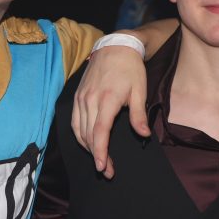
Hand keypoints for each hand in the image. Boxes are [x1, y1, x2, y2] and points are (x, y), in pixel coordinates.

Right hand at [71, 45, 150, 178]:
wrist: (115, 47)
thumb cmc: (130, 69)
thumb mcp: (140, 90)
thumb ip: (139, 115)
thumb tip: (144, 135)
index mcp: (107, 99)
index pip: (100, 132)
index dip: (100, 152)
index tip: (103, 167)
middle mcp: (90, 100)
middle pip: (89, 135)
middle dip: (97, 156)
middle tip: (108, 171)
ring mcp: (81, 98)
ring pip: (79, 130)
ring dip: (88, 148)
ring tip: (100, 160)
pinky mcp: (77, 96)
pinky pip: (74, 122)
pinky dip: (80, 136)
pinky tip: (88, 143)